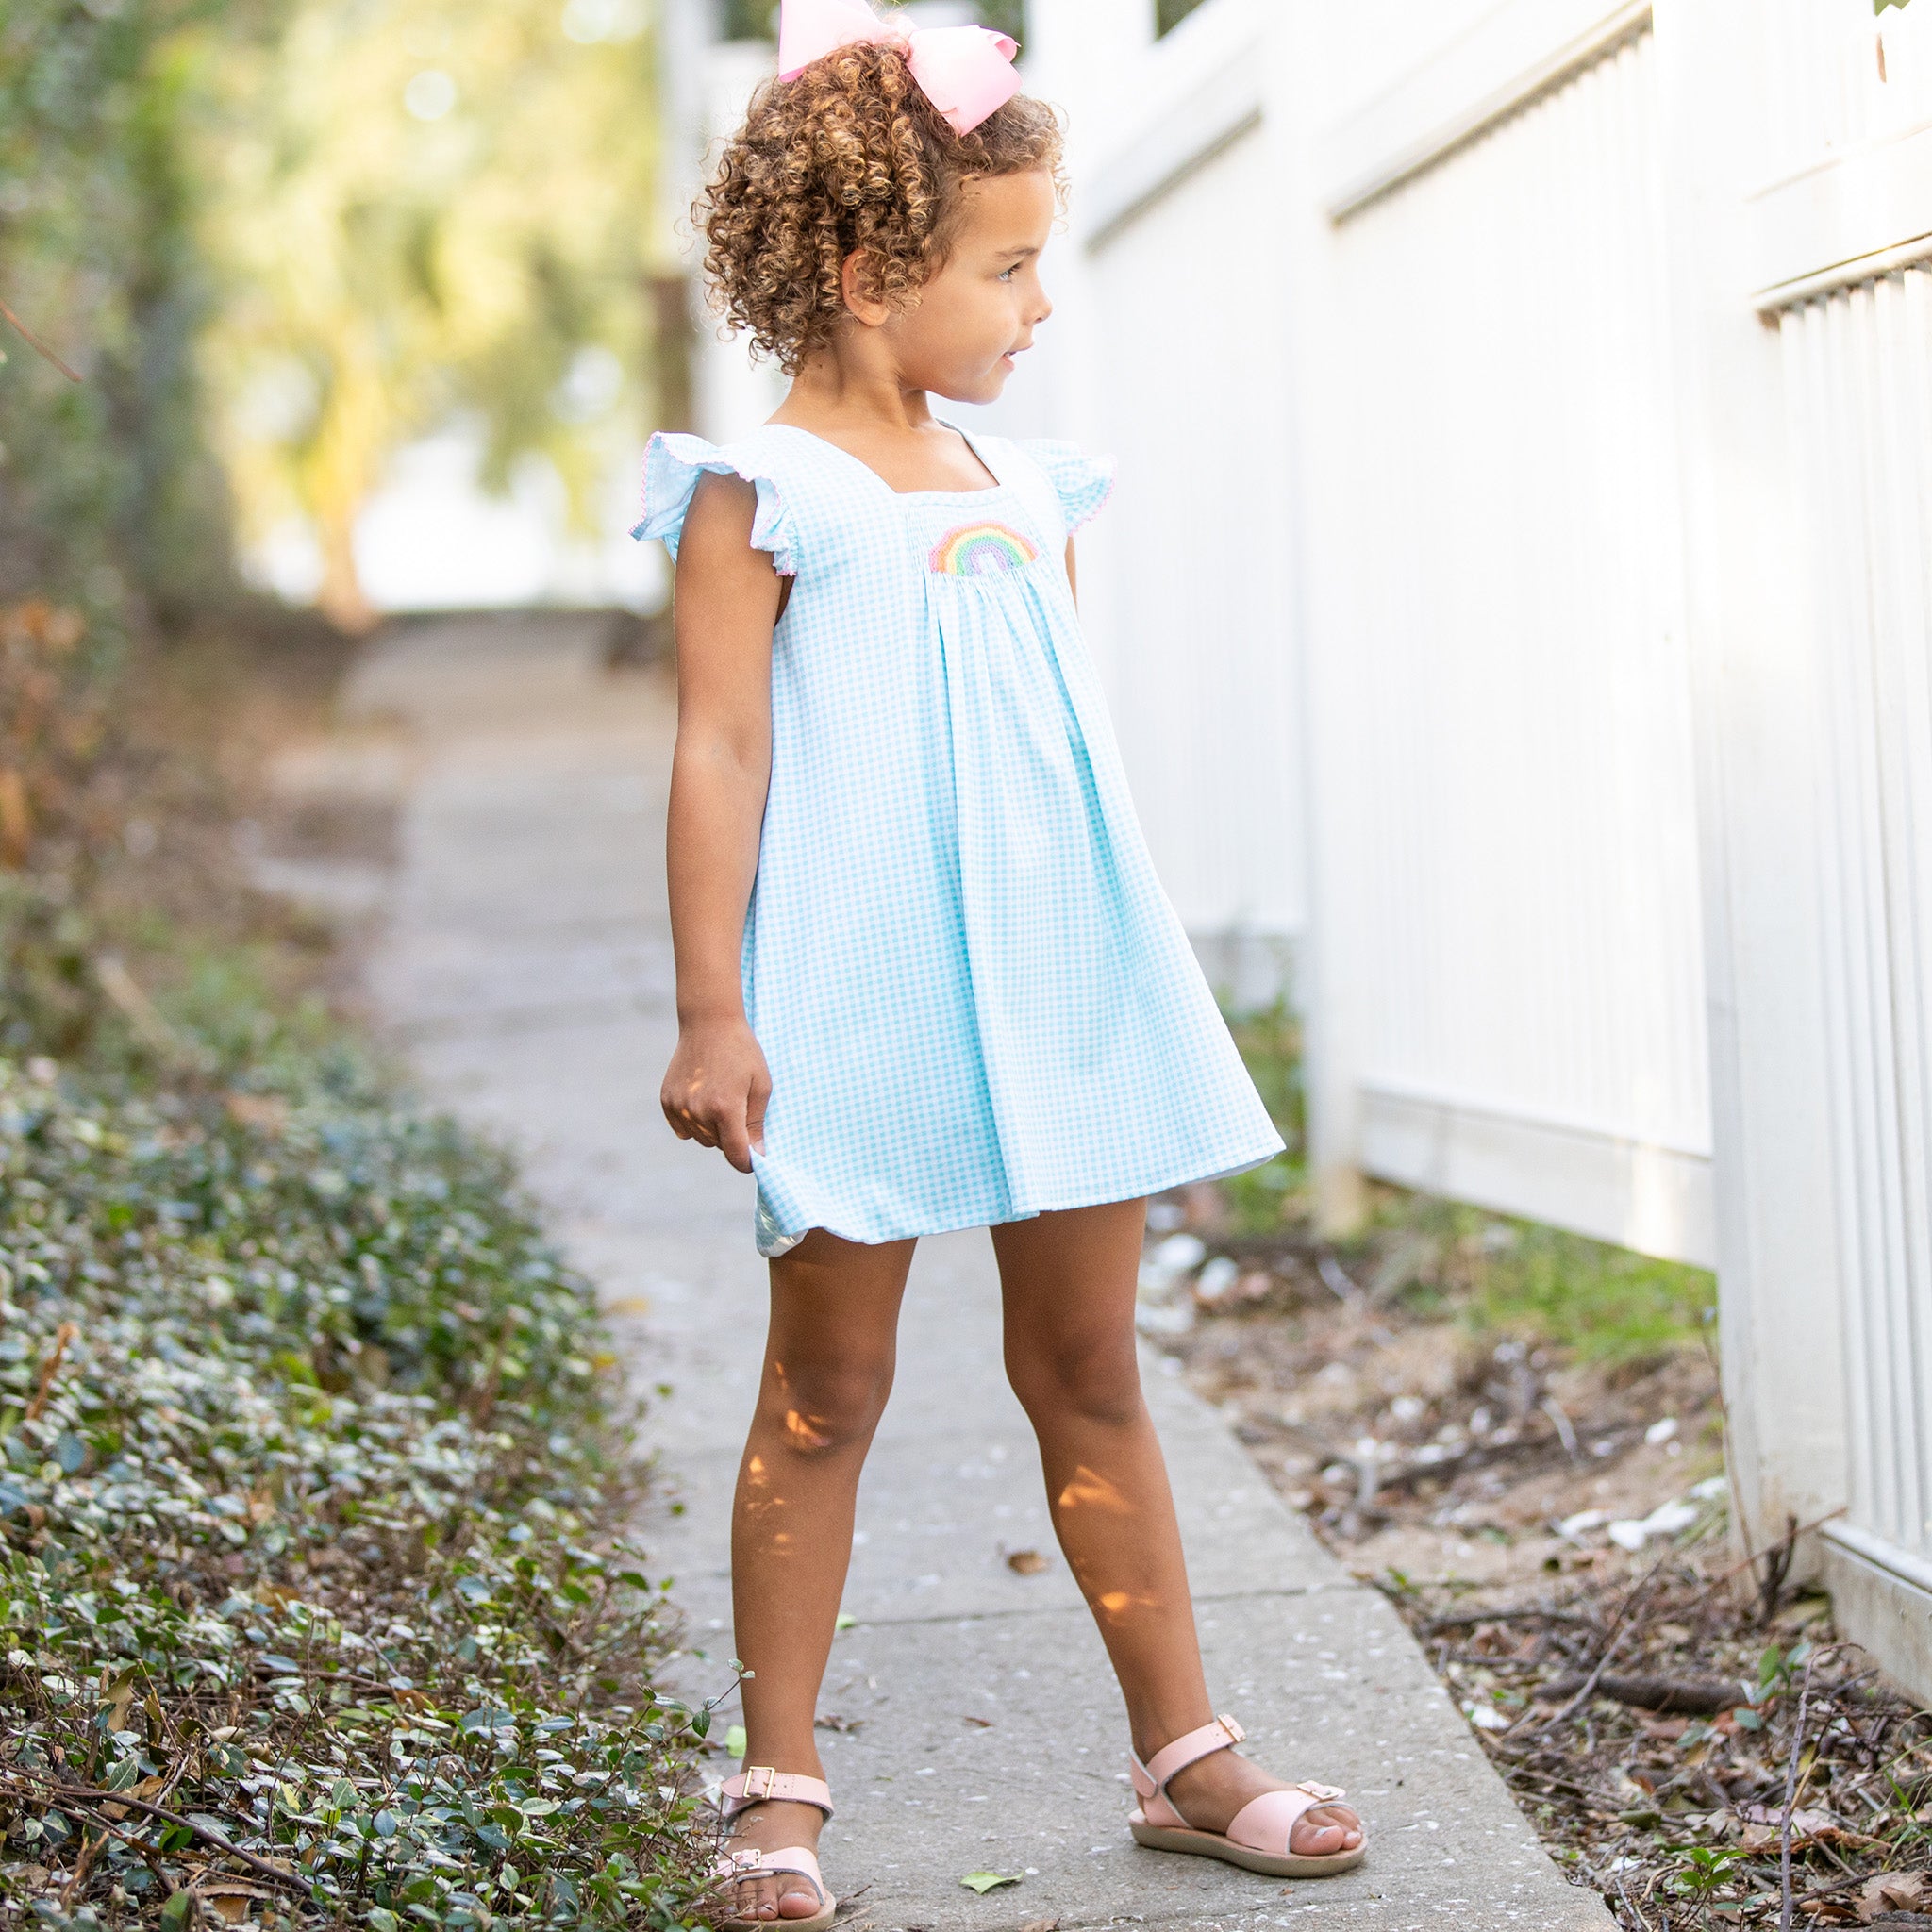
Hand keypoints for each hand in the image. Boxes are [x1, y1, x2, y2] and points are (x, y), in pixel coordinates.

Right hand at [661, 1017, 770, 1173]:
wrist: (709, 1023)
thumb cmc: (742, 1052)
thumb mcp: (761, 1085)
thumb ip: (757, 1124)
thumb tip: (757, 1156)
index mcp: (726, 1108)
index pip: (736, 1154)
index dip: (747, 1161)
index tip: (754, 1158)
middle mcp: (699, 1111)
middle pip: (719, 1146)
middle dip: (732, 1137)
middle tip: (739, 1107)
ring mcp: (679, 1107)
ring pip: (701, 1139)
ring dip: (713, 1130)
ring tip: (720, 1098)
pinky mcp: (667, 1101)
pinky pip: (683, 1129)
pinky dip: (693, 1122)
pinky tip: (702, 1099)